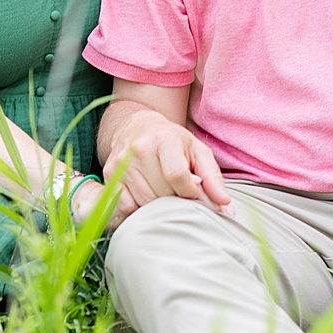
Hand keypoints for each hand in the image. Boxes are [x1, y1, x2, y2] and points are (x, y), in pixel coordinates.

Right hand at [102, 108, 232, 218]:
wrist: (137, 126)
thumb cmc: (172, 141)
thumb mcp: (197, 150)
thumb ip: (212, 176)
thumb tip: (223, 202)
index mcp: (163, 139)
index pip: (178, 176)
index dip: (190, 191)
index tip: (193, 190)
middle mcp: (139, 149)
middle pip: (162, 192)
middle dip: (175, 198)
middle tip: (177, 189)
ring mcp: (121, 163)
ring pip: (144, 202)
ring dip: (157, 204)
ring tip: (162, 190)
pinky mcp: (108, 174)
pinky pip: (126, 205)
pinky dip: (138, 206)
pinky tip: (145, 194)